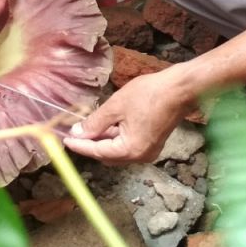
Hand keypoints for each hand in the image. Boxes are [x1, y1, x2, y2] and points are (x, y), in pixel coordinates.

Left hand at [63, 70, 194, 163]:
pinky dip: (116, 137)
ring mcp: (148, 152)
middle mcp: (139, 157)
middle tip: (75, 131)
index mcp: (130, 150)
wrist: (180, 89)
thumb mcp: (116, 106)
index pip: (97, 151)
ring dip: (103, 140)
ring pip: (118, 151)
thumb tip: (78, 132)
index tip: (65, 140)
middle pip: (107, 155)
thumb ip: (95, 122)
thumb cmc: (150, 94)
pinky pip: (128, 145)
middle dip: (91, 144)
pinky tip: (107, 124)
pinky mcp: (152, 144)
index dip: (80, 145)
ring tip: (89, 125)